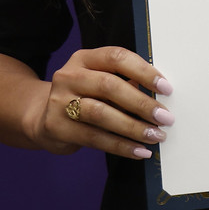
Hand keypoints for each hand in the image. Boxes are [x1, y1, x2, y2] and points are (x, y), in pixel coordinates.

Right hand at [25, 45, 174, 159]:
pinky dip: (121, 146)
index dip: (143, 71)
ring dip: (133, 127)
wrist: (42, 117)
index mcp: (84, 58)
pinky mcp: (56, 127)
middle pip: (109, 86)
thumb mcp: (100, 82)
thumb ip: (126, 83)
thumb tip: (161, 96)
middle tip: (165, 118)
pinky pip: (94, 138)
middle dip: (142, 103)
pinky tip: (140, 151)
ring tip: (155, 136)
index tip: (166, 88)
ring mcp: (59, 101)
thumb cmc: (84, 97)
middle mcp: (69, 76)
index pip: (116, 57)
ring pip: (101, 113)